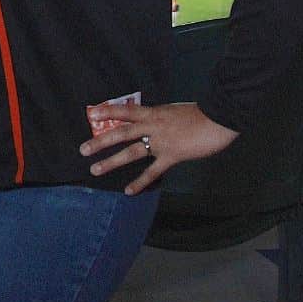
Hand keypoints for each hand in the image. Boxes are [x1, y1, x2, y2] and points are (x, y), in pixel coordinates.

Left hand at [78, 101, 237, 195]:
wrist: (219, 118)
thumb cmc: (202, 113)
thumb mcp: (175, 110)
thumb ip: (161, 118)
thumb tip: (151, 124)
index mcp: (154, 113)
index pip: (126, 111)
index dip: (108, 111)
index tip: (92, 113)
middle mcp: (153, 126)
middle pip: (121, 133)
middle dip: (101, 141)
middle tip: (83, 149)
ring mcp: (161, 142)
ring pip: (131, 152)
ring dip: (111, 161)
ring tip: (95, 169)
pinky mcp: (172, 156)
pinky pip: (152, 171)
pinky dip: (140, 181)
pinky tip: (128, 191)